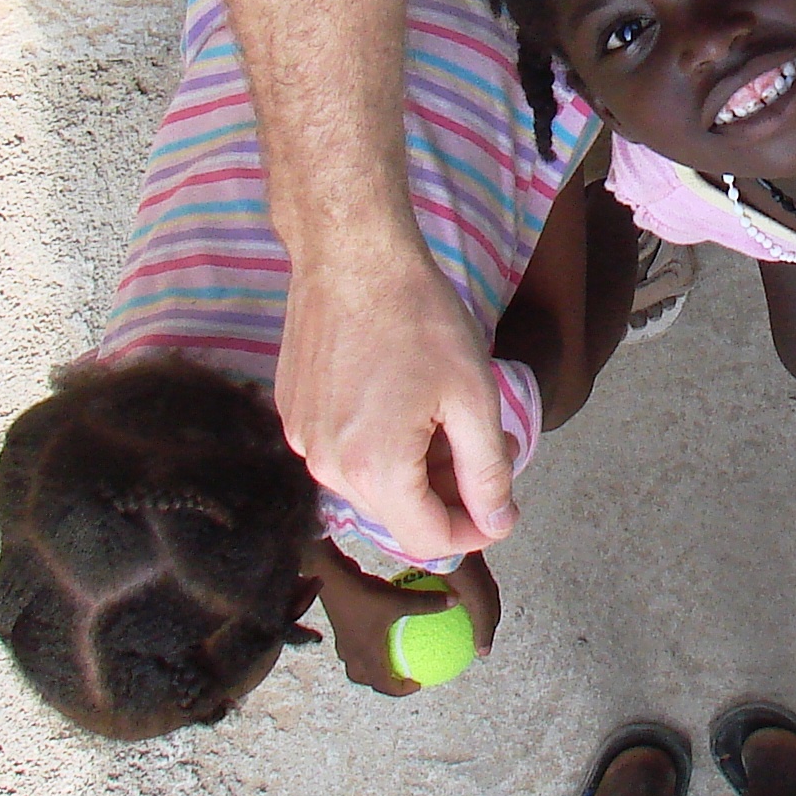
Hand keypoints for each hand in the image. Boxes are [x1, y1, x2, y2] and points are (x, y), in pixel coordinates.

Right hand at [277, 241, 514, 563]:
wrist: (352, 256)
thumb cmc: (418, 318)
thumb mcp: (474, 398)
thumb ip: (488, 472)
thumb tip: (497, 522)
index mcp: (376, 469)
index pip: (427, 539)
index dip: (474, 531)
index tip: (501, 507)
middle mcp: (327, 467)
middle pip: (398, 514)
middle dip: (447, 496)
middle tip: (484, 450)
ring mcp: (303, 440)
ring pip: (371, 486)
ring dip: (415, 470)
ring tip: (445, 420)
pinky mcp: (293, 415)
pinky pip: (344, 454)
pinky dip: (381, 446)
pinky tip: (405, 401)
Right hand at [302, 545, 500, 696]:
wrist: (327, 577)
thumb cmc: (363, 593)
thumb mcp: (400, 599)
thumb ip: (427, 603)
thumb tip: (456, 601)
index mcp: (367, 655)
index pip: (384, 685)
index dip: (401, 690)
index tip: (417, 683)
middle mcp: (352, 653)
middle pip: (366, 678)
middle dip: (383, 681)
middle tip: (402, 674)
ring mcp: (343, 640)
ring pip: (356, 663)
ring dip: (371, 665)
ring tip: (388, 655)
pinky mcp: (339, 626)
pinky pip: (353, 644)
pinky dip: (366, 643)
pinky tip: (379, 625)